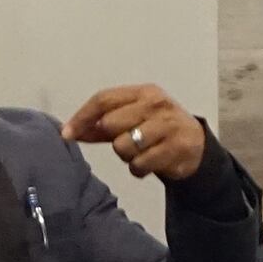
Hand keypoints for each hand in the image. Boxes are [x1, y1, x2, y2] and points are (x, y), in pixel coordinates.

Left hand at [62, 84, 207, 181]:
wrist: (196, 145)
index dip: (82, 117)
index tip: (66, 134)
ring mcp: (167, 126)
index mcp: (143, 92)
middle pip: (111, 122)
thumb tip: (68, 132)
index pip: (104, 99)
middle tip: (124, 141)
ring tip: (140, 153)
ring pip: (123, 146)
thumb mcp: (132, 120)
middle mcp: (156, 104)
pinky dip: (138, 169)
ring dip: (126, 156)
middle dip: (111, 138)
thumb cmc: (157, 130)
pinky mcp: (175, 148)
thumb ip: (101, 126)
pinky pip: (139, 165)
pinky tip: (149, 163)